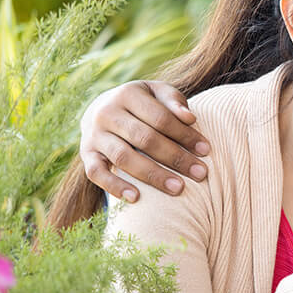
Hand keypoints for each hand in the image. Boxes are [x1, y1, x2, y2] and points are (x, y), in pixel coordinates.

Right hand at [80, 81, 210, 200]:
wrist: (103, 108)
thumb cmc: (143, 103)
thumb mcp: (158, 93)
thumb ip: (174, 101)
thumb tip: (190, 118)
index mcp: (127, 94)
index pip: (160, 118)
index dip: (184, 135)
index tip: (206, 150)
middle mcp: (106, 113)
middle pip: (145, 138)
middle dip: (175, 157)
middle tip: (200, 173)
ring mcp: (93, 135)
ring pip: (124, 157)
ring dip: (153, 175)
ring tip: (178, 189)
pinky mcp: (86, 154)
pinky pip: (96, 173)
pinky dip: (115, 186)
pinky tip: (136, 198)